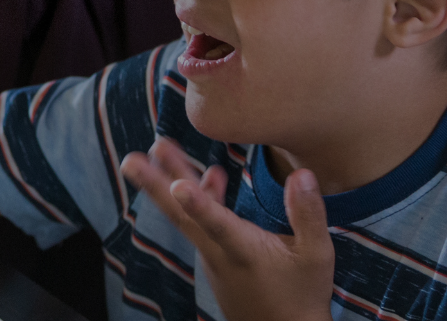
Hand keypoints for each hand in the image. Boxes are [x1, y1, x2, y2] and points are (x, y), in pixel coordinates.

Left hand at [121, 138, 333, 320]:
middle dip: (155, 186)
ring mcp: (212, 257)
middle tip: (130, 161)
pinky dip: (199, 200)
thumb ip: (308, 214)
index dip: (200, 203)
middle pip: (183, 216)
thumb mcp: (316, 256)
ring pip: (188, 216)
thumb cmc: (302, 297)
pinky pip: (200, 225)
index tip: (178, 184)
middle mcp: (220, 253)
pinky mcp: (215, 260)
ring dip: (173, 182)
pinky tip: (210, 175)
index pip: (218, 224)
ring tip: (159, 149)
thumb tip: (302, 174)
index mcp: (244, 251)